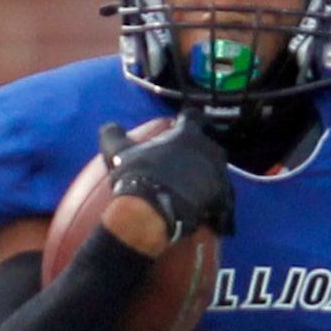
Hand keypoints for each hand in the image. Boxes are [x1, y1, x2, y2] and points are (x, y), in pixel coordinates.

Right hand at [101, 119, 234, 239]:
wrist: (151, 211)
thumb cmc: (137, 177)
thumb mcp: (118, 153)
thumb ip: (113, 135)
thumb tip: (108, 126)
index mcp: (187, 134)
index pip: (193, 117)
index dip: (187, 121)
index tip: (181, 127)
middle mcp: (209, 149)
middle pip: (209, 146)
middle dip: (199, 154)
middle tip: (185, 165)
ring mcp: (218, 174)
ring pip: (217, 173)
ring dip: (207, 178)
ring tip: (193, 192)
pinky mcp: (222, 198)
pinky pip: (222, 199)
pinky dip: (213, 204)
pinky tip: (202, 213)